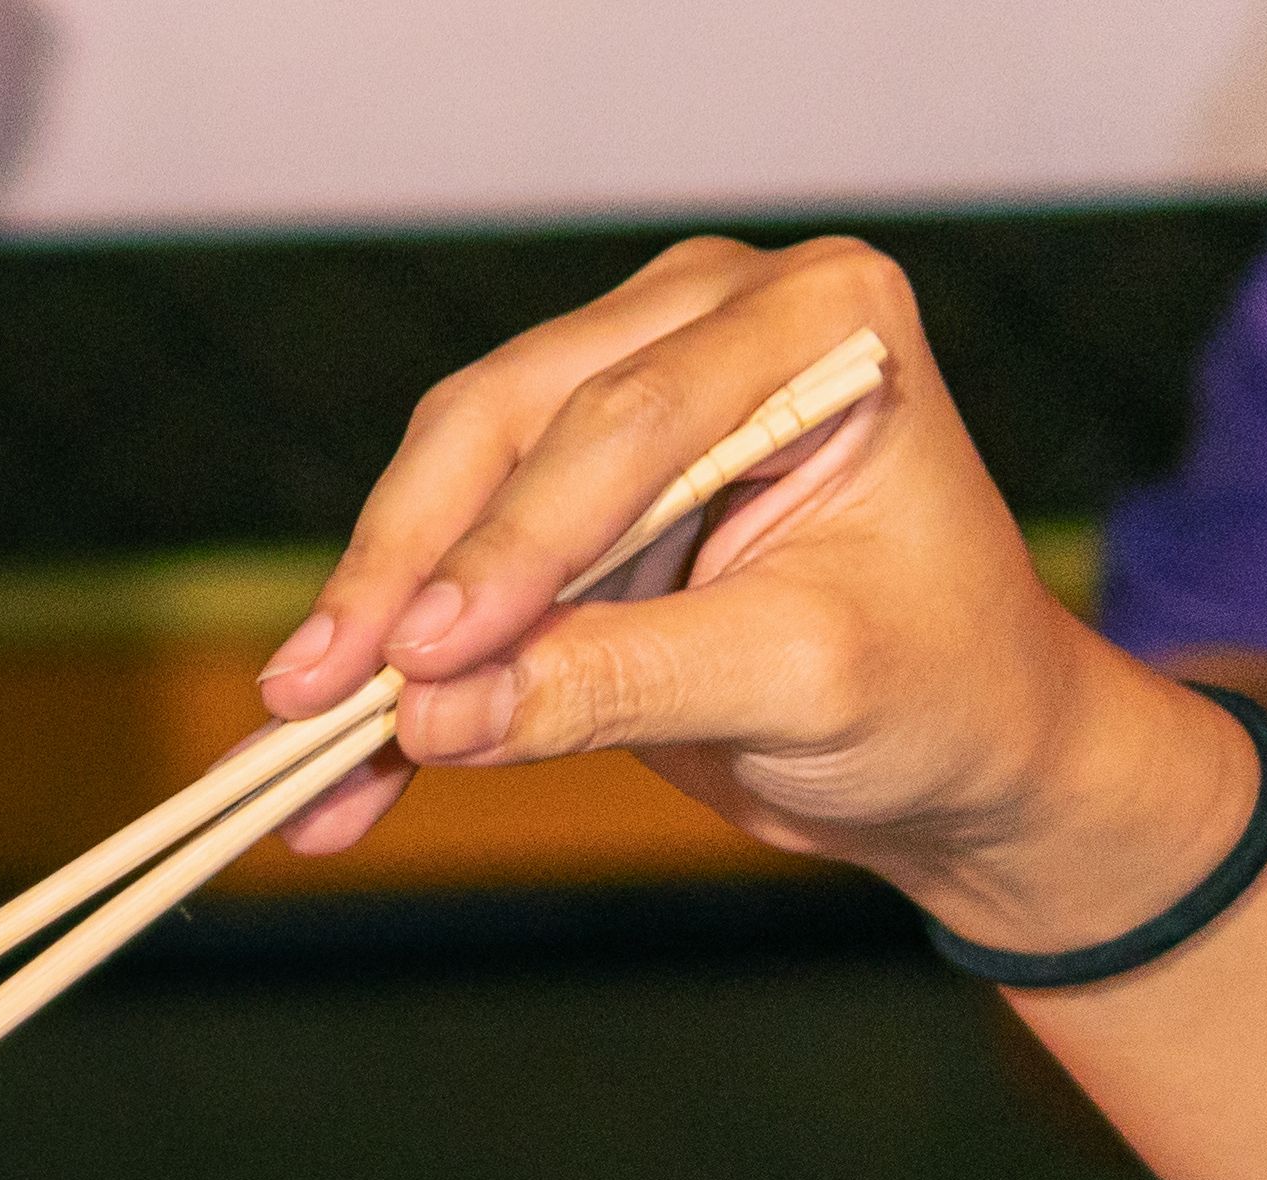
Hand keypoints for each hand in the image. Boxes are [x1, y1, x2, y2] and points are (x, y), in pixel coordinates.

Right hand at [254, 237, 1255, 958]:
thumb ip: (619, 681)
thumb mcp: (799, 686)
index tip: (417, 659)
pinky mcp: (568, 499)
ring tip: (302, 755)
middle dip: (404, 578)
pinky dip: (391, 676)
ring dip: (370, 633)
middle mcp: (711, 322)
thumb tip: (431, 717)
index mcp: (817, 319)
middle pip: (502, 429)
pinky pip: (443, 571)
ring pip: (444, 493)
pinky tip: (335, 774)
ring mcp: (628, 397)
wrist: (964, 754)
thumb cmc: (941, 693)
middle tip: (316, 697)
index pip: (623, 419)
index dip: (508, 543)